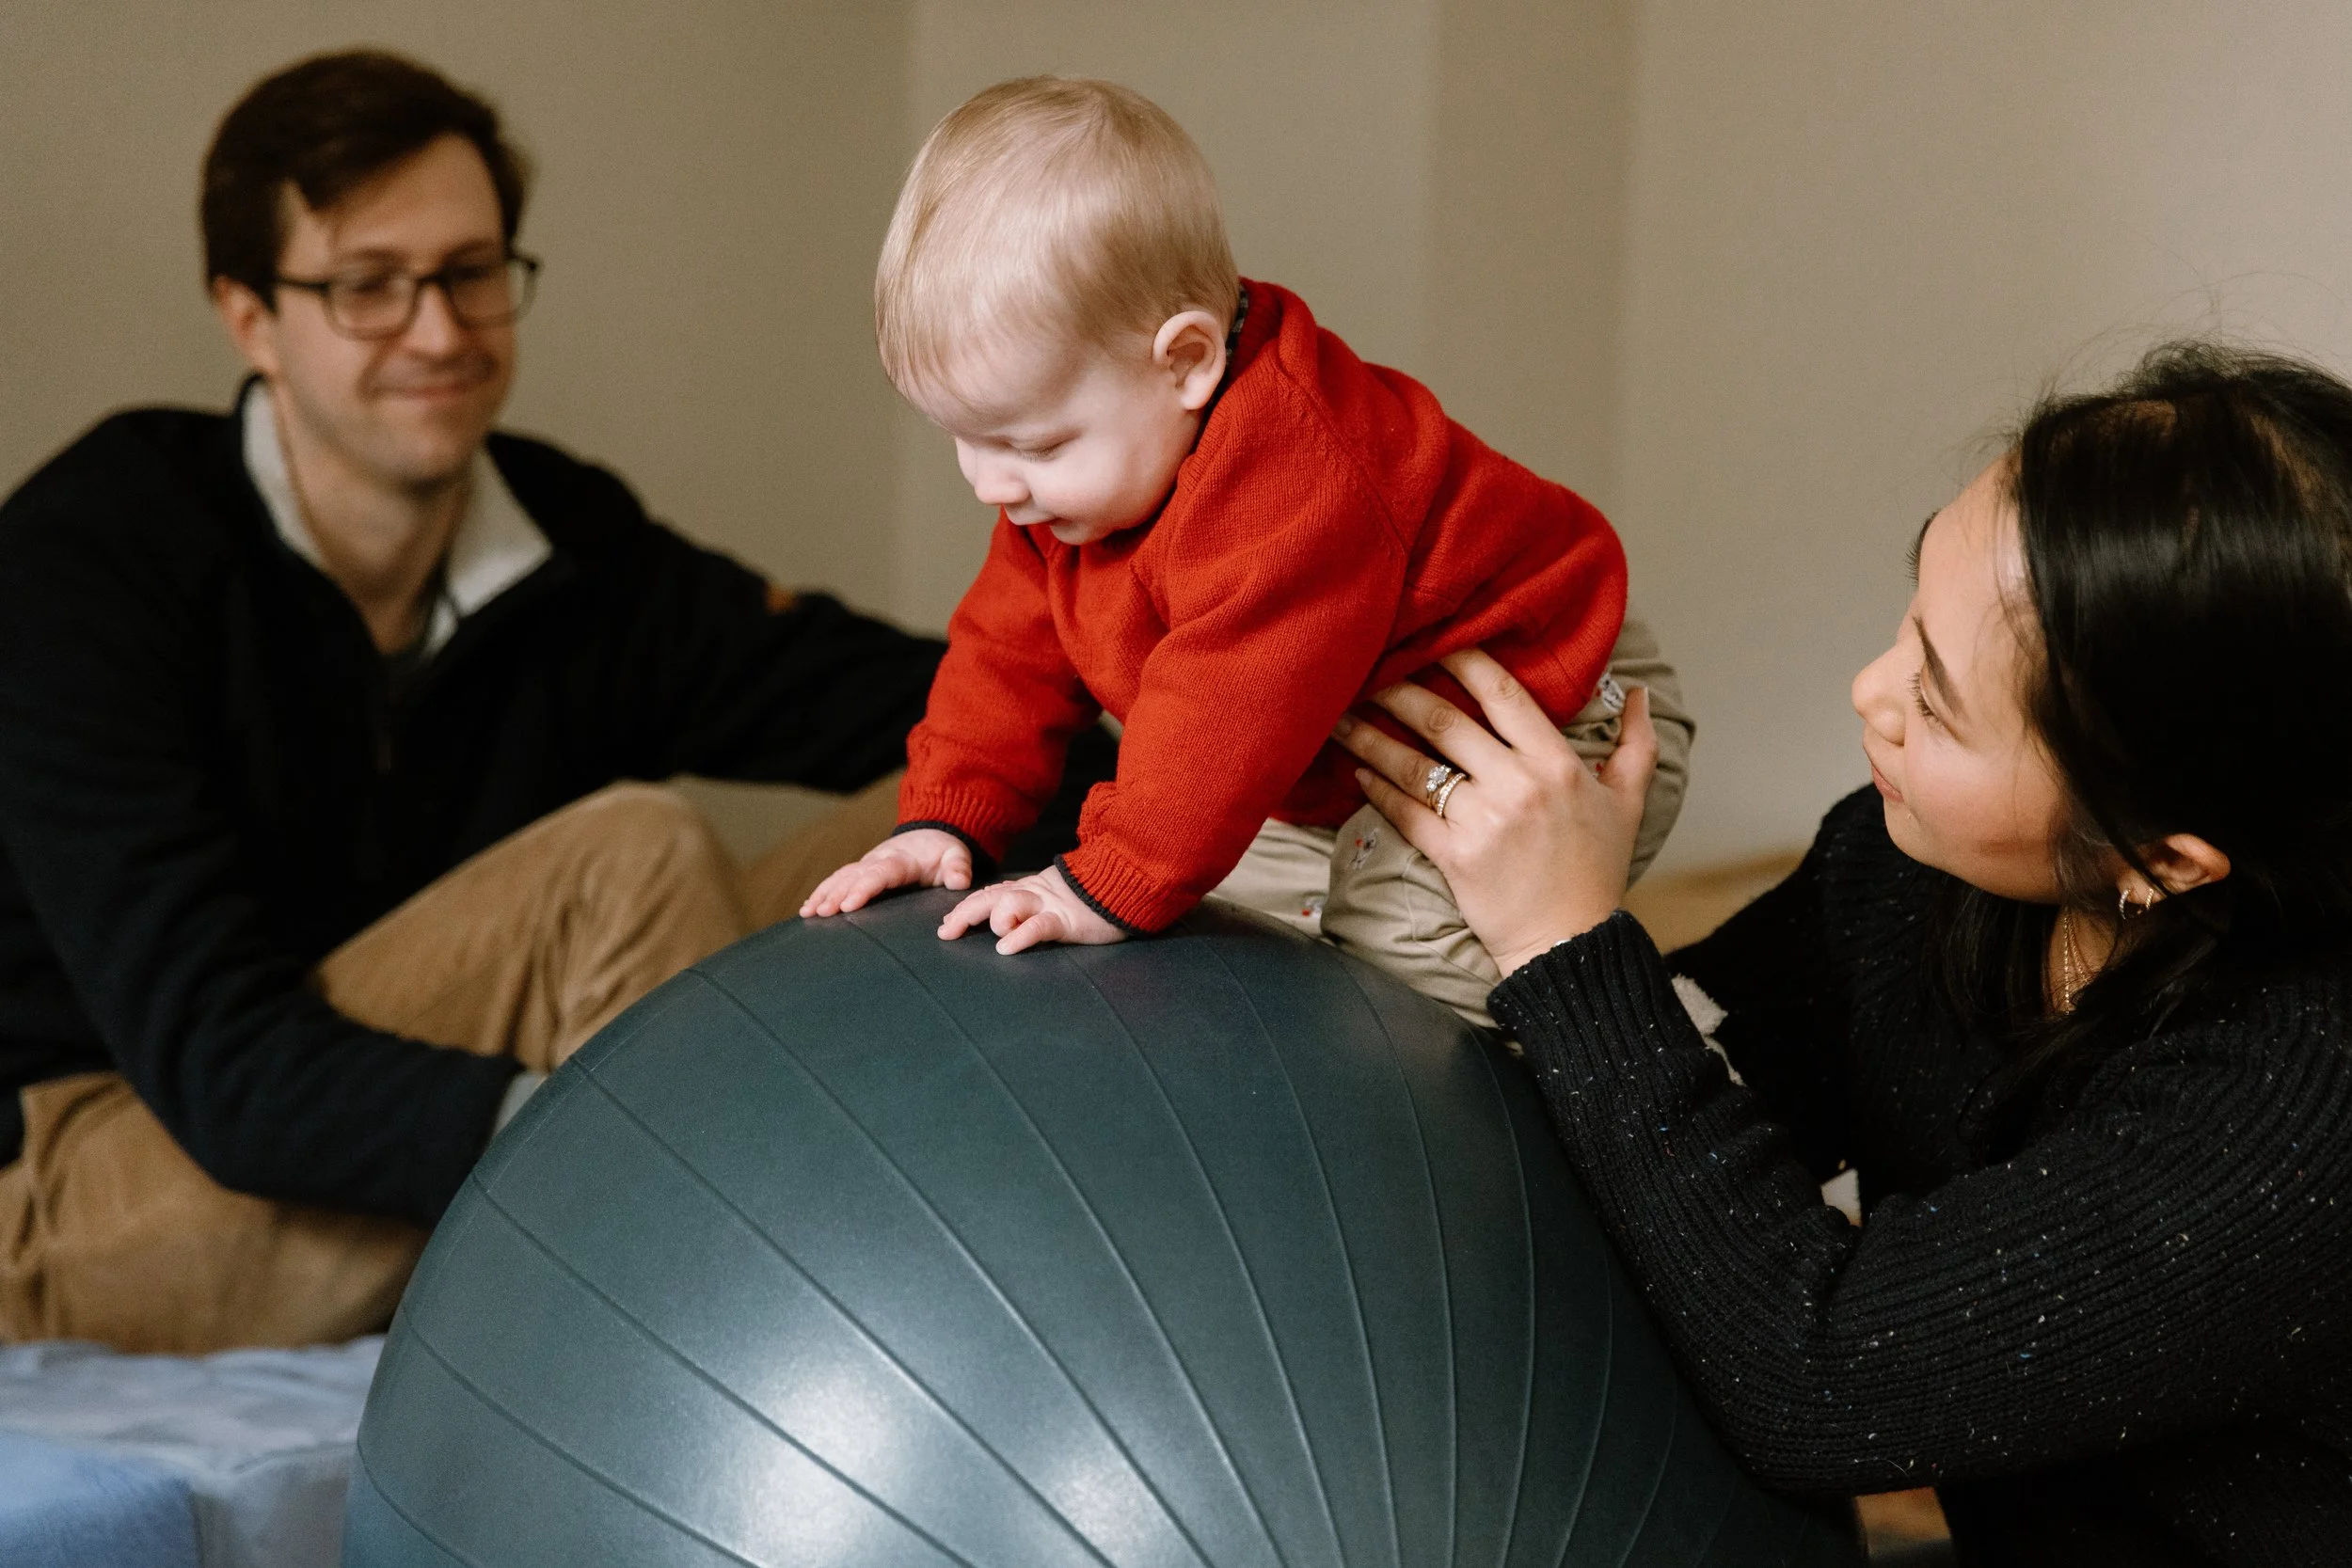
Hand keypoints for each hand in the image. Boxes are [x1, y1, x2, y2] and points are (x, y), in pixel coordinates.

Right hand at [799, 828, 972, 917]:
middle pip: (853, 877)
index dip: (863, 889)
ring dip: (823, 894)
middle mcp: (877, 860)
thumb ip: (958, 867)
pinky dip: (821, 892)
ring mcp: (866, 865)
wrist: (929, 834)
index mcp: (900, 860)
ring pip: (840, 877)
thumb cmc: (942, 851)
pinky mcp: (860, 871)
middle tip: (821, 914)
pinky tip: (808, 908)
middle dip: (835, 895)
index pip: (879, 874)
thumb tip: (959, 881)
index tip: (848, 905)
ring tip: (807, 912)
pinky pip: (837, 879)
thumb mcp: (956, 855)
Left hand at [938, 865, 1126, 954]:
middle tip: (946, 934)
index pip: (990, 894)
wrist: (1127, 886)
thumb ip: (1034, 905)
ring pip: (1009, 906)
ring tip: (1000, 938)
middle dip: (963, 915)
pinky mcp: (1066, 920)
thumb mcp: (1057, 898)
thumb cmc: (1094, 899)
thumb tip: (1009, 919)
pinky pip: (1037, 926)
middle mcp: (1034, 893)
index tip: (946, 924)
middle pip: (988, 899)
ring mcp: (1050, 905)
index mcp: (1031, 889)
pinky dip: (1020, 936)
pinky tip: (1006, 948)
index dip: (966, 907)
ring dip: (997, 922)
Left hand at [1330, 648, 1656, 976]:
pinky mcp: (1454, 857)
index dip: (1465, 662)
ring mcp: (1483, 822)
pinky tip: (1358, 769)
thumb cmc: (1597, 871)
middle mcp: (1518, 786)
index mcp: (1557, 764)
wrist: (1571, 944)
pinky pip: (1406, 813)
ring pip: (1416, 765)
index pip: (1504, 696)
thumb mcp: (1629, 802)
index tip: (1435, 642)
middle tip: (1371, 670)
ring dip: (1373, 737)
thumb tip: (1642, 695)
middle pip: (1447, 723)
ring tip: (1342, 715)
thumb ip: (1636, 744)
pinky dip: (1378, 788)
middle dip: (1402, 691)